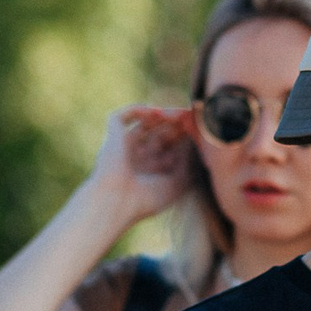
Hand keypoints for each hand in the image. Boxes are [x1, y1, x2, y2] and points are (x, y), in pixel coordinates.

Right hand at [88, 105, 194, 225]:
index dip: (184, 138)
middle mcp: (138, 157)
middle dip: (176, 126)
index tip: (199, 131)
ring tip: (176, 114)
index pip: (171, 149)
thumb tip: (194, 140)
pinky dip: (139, 110)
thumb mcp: (177, 182)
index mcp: (151, 172)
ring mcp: (124, 146)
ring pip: (144, 123)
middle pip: (160, 134)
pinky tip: (156, 112)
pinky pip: (123, 116)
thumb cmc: (147, 199)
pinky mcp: (112, 136)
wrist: (116, 201)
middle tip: (190, 118)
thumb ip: (187, 162)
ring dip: (161, 117)